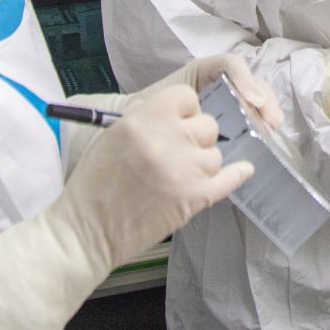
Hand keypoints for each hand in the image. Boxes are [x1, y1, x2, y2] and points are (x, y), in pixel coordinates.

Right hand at [0, 85, 252, 329]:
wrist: (86, 232)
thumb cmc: (95, 183)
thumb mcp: (114, 134)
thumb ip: (149, 119)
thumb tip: (184, 112)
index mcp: (144, 118)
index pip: (187, 97)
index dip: (185, 111)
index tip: (176, 125)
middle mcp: (168, 138)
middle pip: (207, 125)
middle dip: (196, 138)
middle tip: (178, 155)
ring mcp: (185, 169)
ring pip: (215, 153)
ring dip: (204, 163)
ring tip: (182, 176)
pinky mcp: (196, 198)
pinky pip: (230, 178)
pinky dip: (237, 174)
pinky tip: (243, 170)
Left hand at [151, 53, 284, 129]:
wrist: (134, 132)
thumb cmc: (144, 111)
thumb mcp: (154, 101)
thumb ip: (170, 99)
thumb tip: (194, 105)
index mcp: (201, 74)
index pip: (229, 65)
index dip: (244, 78)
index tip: (251, 101)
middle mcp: (218, 85)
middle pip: (249, 82)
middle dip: (264, 97)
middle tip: (271, 120)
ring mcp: (227, 104)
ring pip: (255, 100)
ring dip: (267, 111)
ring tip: (272, 127)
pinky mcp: (231, 125)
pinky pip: (251, 120)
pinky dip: (261, 126)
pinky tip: (267, 138)